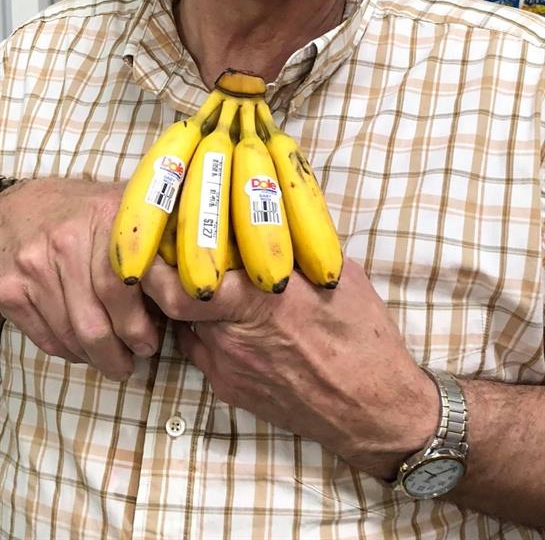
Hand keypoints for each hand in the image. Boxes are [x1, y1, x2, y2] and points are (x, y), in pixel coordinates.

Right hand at [0, 178, 161, 378]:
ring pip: (71, 335)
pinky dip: (69, 353)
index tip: (154, 341)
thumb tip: (198, 273)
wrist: (17, 207)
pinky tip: (84, 351)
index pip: (125, 285)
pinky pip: (45, 337)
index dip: (139, 324)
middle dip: (119, 353)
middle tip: (135, 361)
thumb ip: (158, 233)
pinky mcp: (9, 289)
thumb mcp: (123, 207)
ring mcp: (34, 267)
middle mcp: (66, 242)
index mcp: (105, 218)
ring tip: (115, 362)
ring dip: (96, 358)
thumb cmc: (81, 212)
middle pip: (95, 322)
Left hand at [142, 258, 437, 477]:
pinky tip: (227, 319)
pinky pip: (203, 351)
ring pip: (186, 326)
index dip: (160, 267)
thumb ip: (297, 250)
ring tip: (207, 283)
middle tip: (178, 252)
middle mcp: (234, 338)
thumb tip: (274, 221)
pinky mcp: (230, 390)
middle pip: (175, 303)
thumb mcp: (337, 277)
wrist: (375, 411)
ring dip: (191, 304)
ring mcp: (228, 368)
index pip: (181, 289)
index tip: (160, 242)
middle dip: (173, 275)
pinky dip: (206, 331)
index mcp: (260, 302)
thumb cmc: (364, 340)